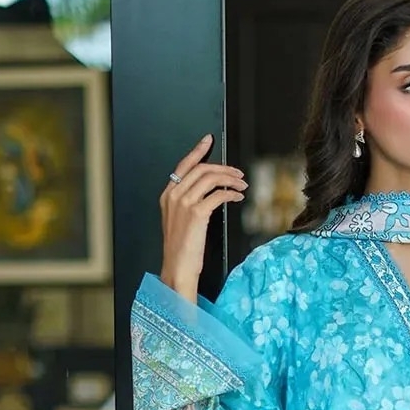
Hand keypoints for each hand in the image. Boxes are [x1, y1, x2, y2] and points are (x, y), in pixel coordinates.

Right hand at [159, 134, 246, 302]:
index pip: (184, 165)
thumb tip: (209, 192)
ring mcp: (184, 203)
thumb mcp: (179, 222)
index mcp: (168, 195)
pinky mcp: (197, 213)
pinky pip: (218, 195)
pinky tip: (237, 198)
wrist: (177, 269)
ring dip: (230, 179)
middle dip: (223, 167)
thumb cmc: (181, 250)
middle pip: (201, 169)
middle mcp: (174, 195)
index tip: (208, 141)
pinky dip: (231, 194)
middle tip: (237, 173)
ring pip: (210, 178)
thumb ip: (188, 204)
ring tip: (241, 185)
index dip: (198, 150)